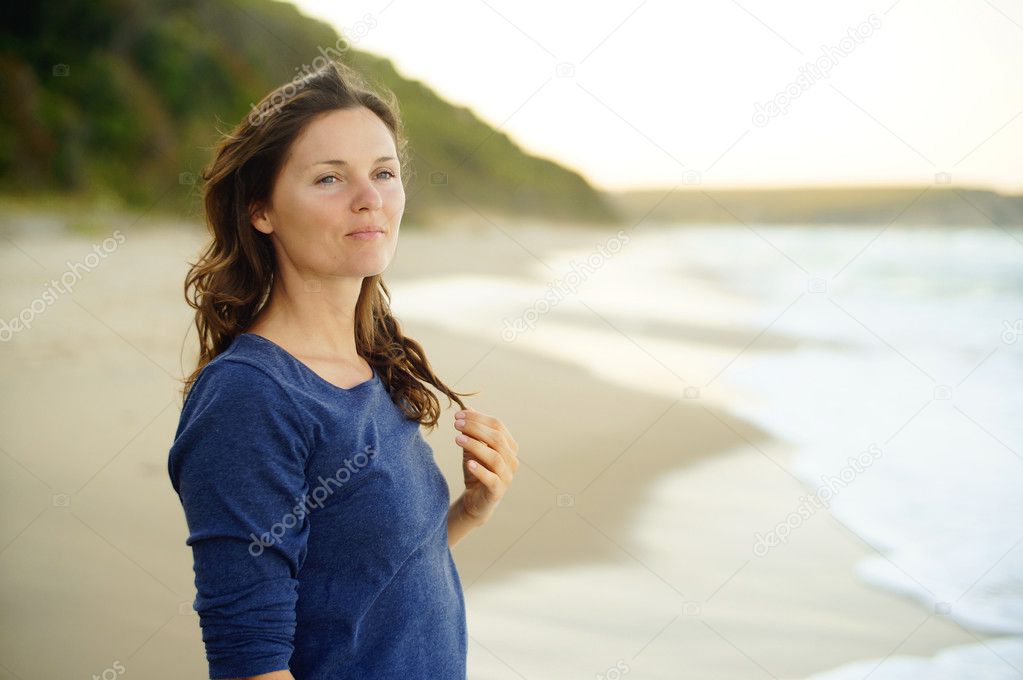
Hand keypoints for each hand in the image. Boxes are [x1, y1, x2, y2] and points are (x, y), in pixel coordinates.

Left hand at [453, 406, 518, 525]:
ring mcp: (507, 476)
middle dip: (475, 428)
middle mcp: (512, 459)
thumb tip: (467, 407)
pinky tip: (468, 463)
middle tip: (456, 424)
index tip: (458, 415)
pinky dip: (480, 470)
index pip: (497, 425)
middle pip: (497, 438)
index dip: (478, 418)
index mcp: (509, 446)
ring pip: (495, 457)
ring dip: (475, 445)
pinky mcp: (498, 491)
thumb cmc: (476, 470)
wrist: (475, 500)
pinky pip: (492, 479)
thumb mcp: (471, 448)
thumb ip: (472, 430)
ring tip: (457, 439)